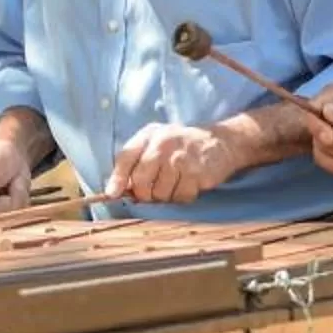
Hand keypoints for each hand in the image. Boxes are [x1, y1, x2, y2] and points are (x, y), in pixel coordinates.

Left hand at [107, 123, 238, 204]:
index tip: (112, 194)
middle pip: (141, 182)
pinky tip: (188, 184)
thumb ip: (136, 162)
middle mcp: (163, 143)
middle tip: (154, 191)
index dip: (117, 179)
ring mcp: (181, 158)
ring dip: (166, 196)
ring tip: (175, 183)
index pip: (125, 158)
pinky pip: (180, 197)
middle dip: (144, 194)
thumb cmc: (182, 146)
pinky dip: (183, 197)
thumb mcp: (157, 143)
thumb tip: (116, 191)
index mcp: (149, 135)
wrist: (221, 141)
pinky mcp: (197, 172)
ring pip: (160, 194)